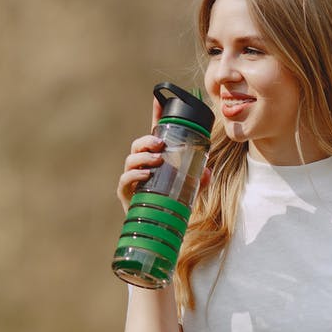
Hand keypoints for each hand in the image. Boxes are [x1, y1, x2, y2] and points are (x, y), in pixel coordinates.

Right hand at [115, 98, 211, 213]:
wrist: (163, 233)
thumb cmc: (174, 208)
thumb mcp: (192, 192)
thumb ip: (200, 181)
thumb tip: (207, 171)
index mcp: (157, 161)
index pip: (154, 134)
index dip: (156, 115)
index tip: (158, 98)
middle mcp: (142, 168)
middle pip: (138, 145)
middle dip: (147, 141)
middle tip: (161, 145)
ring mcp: (133, 181)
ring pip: (130, 160)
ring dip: (143, 157)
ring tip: (156, 160)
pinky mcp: (127, 196)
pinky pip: (125, 181)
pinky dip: (134, 176)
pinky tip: (145, 175)